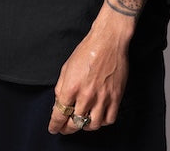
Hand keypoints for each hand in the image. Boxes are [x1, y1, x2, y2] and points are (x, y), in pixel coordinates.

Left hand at [47, 14, 130, 134]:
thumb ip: (61, 87)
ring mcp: (102, 97)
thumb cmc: (87, 50)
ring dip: (85, 126)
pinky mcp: (116, 97)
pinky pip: (109, 119)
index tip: (54, 128)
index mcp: (71, 87)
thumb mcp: (67, 66)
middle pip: (75, 123)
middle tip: (66, 128)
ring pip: (92, 125)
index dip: (55, 125)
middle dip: (68, 128)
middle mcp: (86, 95)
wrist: (108, 41)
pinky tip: (98, 116)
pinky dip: (102, 121)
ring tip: (83, 121)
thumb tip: (59, 103)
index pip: (60, 115)